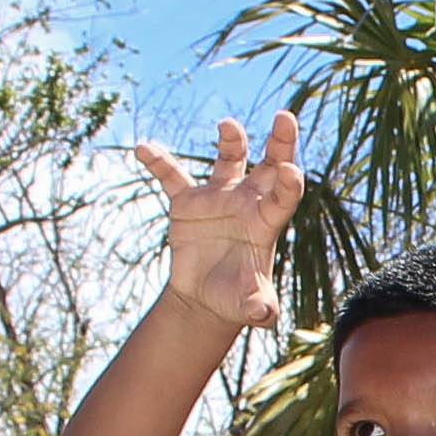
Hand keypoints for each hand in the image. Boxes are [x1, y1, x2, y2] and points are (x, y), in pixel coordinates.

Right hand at [135, 112, 302, 330]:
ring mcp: (217, 198)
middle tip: (286, 118)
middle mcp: (247, 203)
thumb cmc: (235, 299)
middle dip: (279, 143)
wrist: (205, 297)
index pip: (283, 198)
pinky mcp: (187, 203)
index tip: (291, 171)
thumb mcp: (248, 306)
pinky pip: (171, 177)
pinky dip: (159, 162)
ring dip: (231, 141)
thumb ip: (258, 308)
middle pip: (268, 166)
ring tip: (228, 125)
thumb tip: (265, 317)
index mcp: (266, 223)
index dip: (288, 185)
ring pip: (228, 160)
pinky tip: (144, 148)